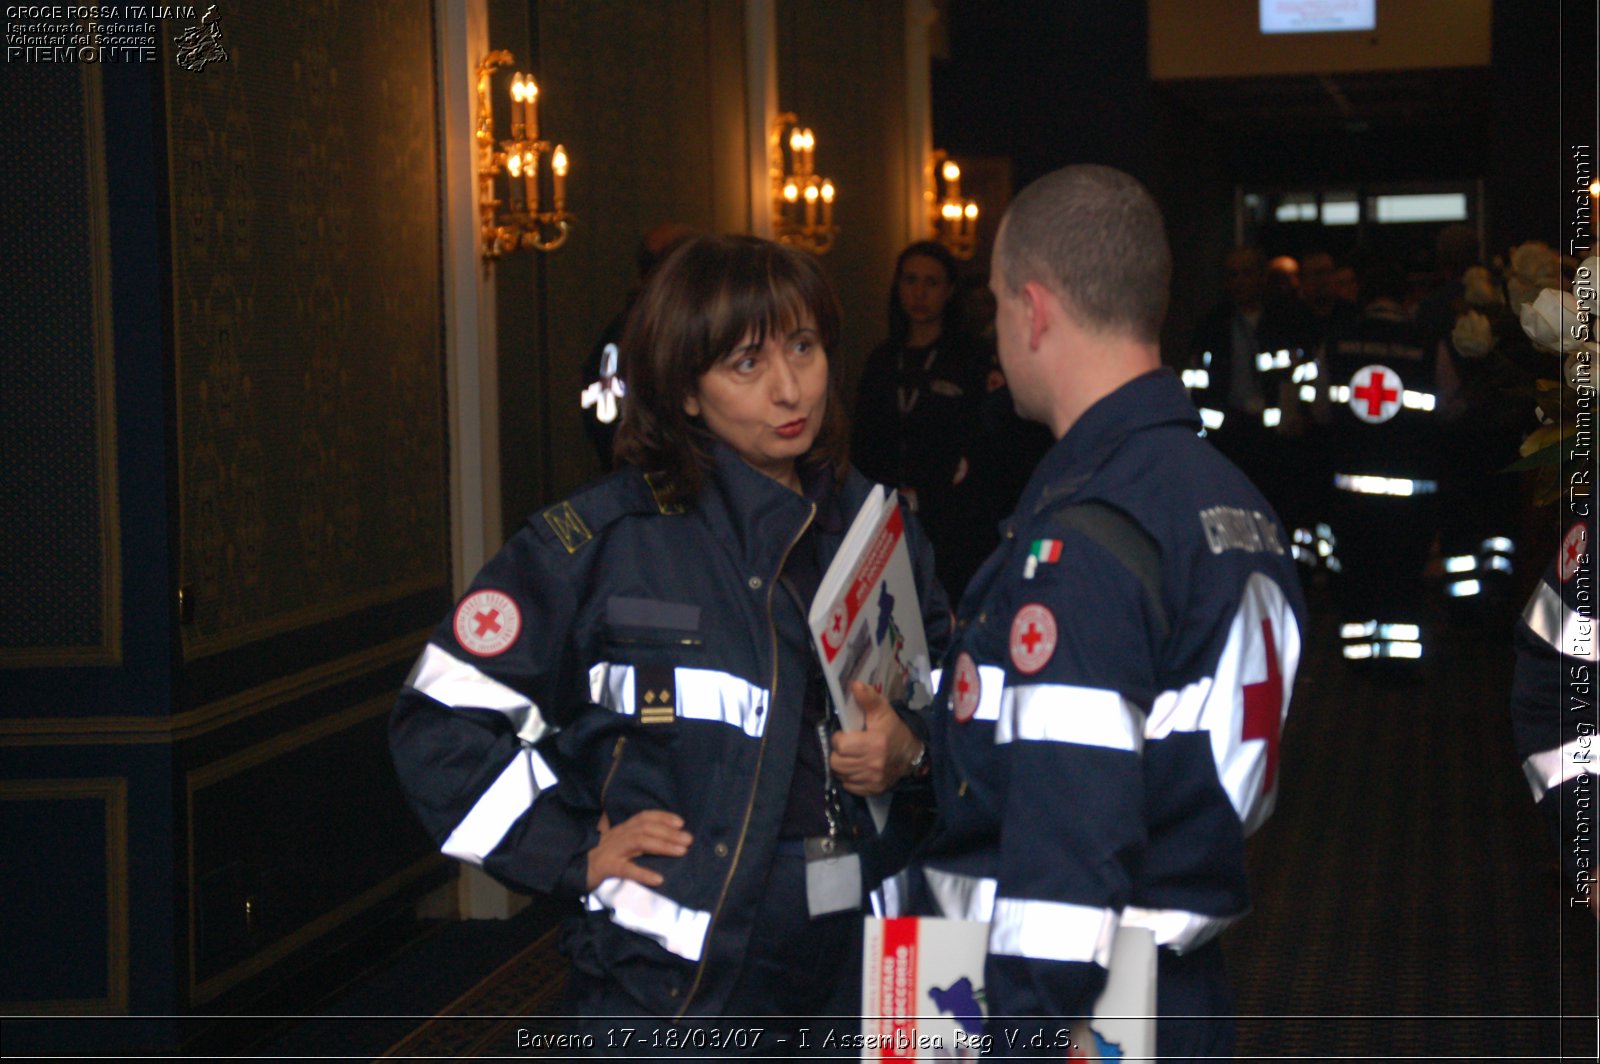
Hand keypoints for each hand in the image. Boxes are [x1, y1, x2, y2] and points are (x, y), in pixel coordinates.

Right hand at [585, 810, 691, 890]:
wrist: (570, 870)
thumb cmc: (597, 858)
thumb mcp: (614, 844)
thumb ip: (631, 837)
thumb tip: (654, 833)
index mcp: (620, 830)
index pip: (643, 817)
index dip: (662, 817)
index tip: (681, 822)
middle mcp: (617, 836)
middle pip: (646, 828)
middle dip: (669, 832)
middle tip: (689, 840)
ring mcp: (611, 851)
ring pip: (639, 842)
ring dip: (662, 845)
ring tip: (681, 851)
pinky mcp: (606, 868)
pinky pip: (626, 869)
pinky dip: (643, 873)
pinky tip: (659, 879)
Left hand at [829, 681, 921, 795]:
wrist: (912, 752)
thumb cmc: (893, 728)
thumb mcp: (883, 710)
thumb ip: (868, 698)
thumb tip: (855, 684)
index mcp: (874, 743)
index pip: (841, 745)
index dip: (839, 738)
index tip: (846, 734)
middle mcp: (873, 764)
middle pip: (837, 763)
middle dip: (838, 753)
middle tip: (846, 747)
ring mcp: (873, 779)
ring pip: (841, 775)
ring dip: (843, 765)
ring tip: (851, 756)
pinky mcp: (874, 790)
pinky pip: (849, 786)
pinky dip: (850, 778)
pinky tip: (857, 768)